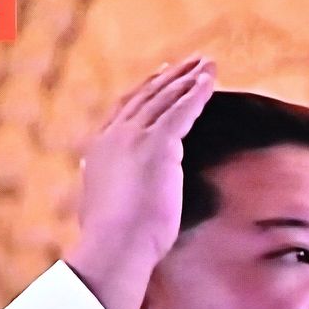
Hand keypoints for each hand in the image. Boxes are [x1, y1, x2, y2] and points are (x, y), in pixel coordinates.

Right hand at [66, 55, 217, 308]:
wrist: (114, 246)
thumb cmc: (113, 241)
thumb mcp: (102, 208)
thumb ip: (104, 189)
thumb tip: (98, 186)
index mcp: (101, 150)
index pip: (126, 111)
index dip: (146, 92)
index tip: (161, 77)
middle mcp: (115, 137)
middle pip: (146, 97)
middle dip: (170, 77)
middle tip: (189, 62)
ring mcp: (134, 138)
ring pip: (165, 98)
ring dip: (188, 78)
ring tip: (207, 64)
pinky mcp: (157, 144)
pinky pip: (182, 109)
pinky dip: (196, 92)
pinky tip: (210, 80)